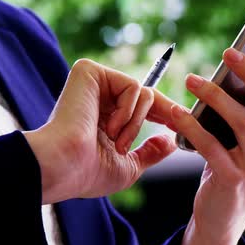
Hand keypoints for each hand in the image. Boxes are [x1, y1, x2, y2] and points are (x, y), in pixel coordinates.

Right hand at [24, 59, 177, 203]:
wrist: (64, 166)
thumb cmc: (89, 173)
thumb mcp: (129, 166)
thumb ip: (149, 152)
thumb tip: (170, 141)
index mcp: (103, 117)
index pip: (142, 108)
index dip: (165, 116)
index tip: (180, 127)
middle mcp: (98, 97)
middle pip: (147, 95)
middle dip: (166, 112)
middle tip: (176, 126)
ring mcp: (93, 83)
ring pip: (143, 93)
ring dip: (137, 123)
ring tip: (117, 142)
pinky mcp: (89, 71)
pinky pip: (132, 86)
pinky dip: (128, 111)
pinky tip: (109, 127)